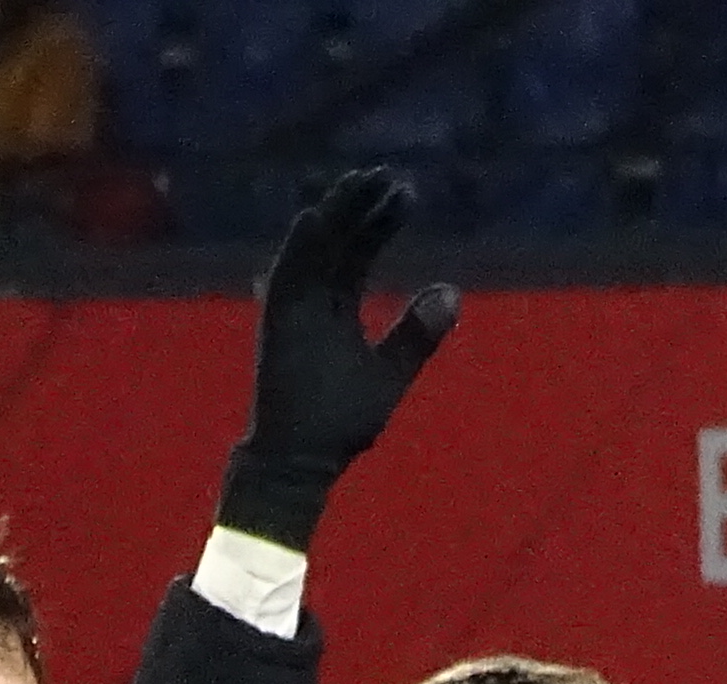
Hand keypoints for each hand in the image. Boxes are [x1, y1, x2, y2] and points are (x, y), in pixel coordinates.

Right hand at [225, 166, 460, 548]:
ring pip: (312, 251)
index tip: (407, 193)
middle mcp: (312, 303)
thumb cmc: (340, 427)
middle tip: (387, 173)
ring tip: (358, 181)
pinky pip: (284, 280)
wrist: (300, 467)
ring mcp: (292, 313)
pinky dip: (297, 250)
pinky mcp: (275, 328)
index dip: (380, 222)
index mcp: (336, 309)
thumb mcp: (390, 374)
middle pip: (337, 242)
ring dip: (332, 215)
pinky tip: (313, 218)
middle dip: (360, 206)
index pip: (359, 253)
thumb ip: (417, 335)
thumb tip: (451, 291)